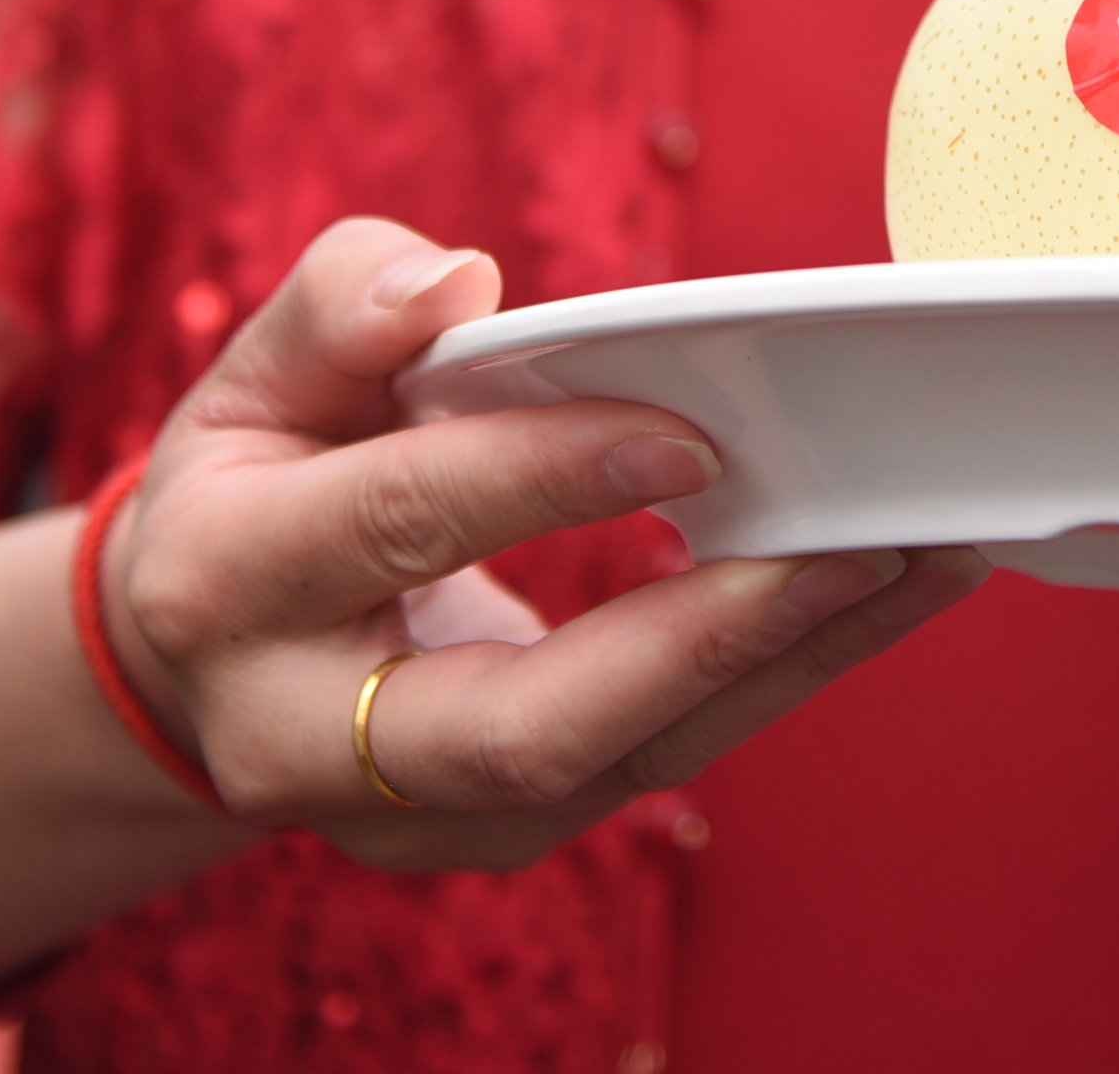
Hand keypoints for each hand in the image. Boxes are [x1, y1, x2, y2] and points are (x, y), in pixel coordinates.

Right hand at [104, 216, 987, 866]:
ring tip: (920, 557)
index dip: (543, 473)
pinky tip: (874, 594)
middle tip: (849, 545)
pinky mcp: (497, 832)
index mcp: (224, 582)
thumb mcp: (261, 370)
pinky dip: (775, 677)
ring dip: (785, 664)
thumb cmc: (258, 477)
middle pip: (522, 727)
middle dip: (701, 640)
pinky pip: (659, 764)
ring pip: (620, 766)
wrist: (198, 662)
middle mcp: (304, 736)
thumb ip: (343, 308)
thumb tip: (457, 286)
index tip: (686, 430)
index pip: (401, 519)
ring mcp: (408, 815)